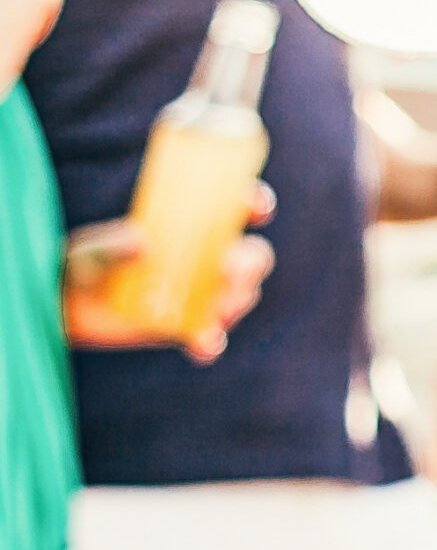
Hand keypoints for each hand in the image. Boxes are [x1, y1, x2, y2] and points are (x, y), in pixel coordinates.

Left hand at [62, 190, 274, 361]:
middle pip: (252, 257)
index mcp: (193, 225)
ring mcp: (202, 294)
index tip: (255, 206)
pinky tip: (202, 345)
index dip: (255, 204)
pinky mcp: (189, 328)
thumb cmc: (84, 264)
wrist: (68, 305)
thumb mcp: (92, 250)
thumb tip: (143, 245)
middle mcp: (206, 258)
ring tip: (218, 311)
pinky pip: (212, 338)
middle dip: (250, 263)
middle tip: (227, 270)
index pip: (237, 208)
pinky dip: (211, 343)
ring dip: (236, 302)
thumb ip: (114, 246)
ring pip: (241, 295)